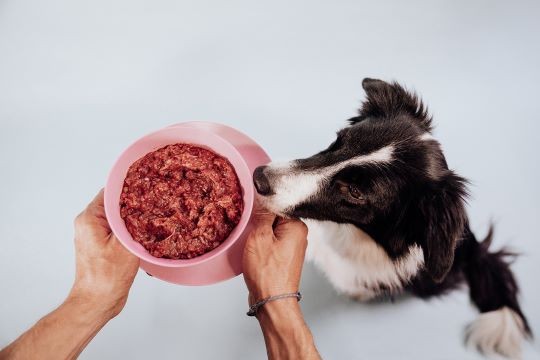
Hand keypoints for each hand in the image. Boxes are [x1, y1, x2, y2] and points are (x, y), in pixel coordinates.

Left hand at [0, 189, 140, 359]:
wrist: (97, 302)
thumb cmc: (107, 277)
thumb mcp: (124, 244)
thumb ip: (132, 221)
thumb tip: (143, 204)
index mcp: (90, 219)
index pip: (110, 192)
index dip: (129, 188)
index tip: (147, 188)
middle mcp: (89, 224)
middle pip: (115, 205)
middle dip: (134, 206)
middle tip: (154, 206)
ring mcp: (95, 235)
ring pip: (118, 219)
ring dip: (134, 222)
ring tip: (150, 222)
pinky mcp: (102, 246)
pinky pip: (118, 231)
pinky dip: (130, 233)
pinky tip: (143, 238)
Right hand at [242, 208, 307, 302]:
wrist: (272, 301)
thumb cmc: (268, 274)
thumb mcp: (259, 237)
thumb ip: (262, 214)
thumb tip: (262, 198)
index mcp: (297, 225)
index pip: (277, 203)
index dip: (260, 204)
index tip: (249, 209)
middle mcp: (298, 234)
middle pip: (274, 216)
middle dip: (258, 220)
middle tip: (248, 228)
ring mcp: (292, 246)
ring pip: (270, 229)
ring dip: (258, 232)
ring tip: (250, 241)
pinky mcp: (283, 256)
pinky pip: (270, 242)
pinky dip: (260, 243)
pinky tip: (252, 250)